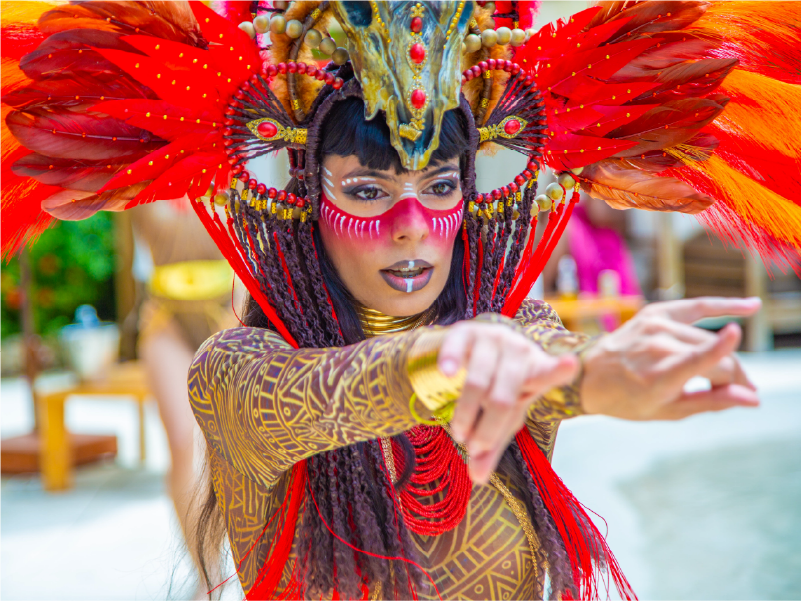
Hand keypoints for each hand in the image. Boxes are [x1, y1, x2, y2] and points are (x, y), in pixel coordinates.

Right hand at [438, 321, 577, 483]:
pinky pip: (456, 349)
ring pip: (477, 383)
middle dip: (486, 431)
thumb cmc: (496, 386)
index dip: (559, 371)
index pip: (549, 374)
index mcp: (536, 371)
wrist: (474, 347)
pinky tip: (446, 373)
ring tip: (459, 433)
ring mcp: (492, 338)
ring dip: (465, 415)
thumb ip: (493, 444)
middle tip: (474, 448)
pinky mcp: (466, 331)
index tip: (570, 364)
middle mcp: (518, 351)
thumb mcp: (502, 415)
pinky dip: (450, 362)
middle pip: (503, 399)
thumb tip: (477, 479)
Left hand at [581, 297, 760, 419]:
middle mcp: (655, 346)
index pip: (695, 361)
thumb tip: (753, 399)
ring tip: (720, 378)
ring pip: (709, 339)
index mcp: (656, 376)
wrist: (590, 375)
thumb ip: (711, 402)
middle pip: (716, 357)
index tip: (740, 347)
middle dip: (733, 377)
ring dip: (724, 358)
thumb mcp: (668, 411)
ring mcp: (655, 325)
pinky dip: (724, 306)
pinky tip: (751, 306)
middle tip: (736, 393)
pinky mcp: (655, 311)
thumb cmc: (629, 399)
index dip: (721, 356)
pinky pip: (697, 307)